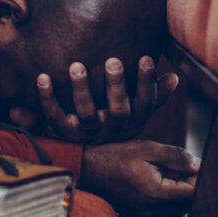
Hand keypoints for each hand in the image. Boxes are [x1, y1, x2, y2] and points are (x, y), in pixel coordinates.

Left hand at [11, 56, 178, 143]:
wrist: (89, 158)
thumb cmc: (116, 122)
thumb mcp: (138, 113)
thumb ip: (154, 96)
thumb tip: (175, 77)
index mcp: (131, 121)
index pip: (145, 102)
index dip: (147, 82)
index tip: (146, 58)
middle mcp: (111, 128)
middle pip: (118, 110)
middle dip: (117, 85)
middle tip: (114, 61)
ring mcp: (88, 132)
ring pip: (86, 113)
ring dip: (81, 90)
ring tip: (77, 66)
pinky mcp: (64, 132)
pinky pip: (54, 115)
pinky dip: (47, 97)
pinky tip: (42, 77)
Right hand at [80, 140, 198, 216]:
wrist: (83, 169)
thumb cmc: (112, 156)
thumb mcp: (146, 148)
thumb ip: (175, 156)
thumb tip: (199, 165)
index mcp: (153, 193)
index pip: (193, 194)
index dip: (200, 179)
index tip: (197, 165)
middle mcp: (149, 210)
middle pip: (187, 204)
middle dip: (190, 184)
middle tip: (181, 165)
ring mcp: (142, 215)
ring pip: (175, 207)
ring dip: (178, 190)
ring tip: (163, 170)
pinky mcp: (137, 215)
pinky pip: (162, 208)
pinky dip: (165, 195)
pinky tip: (153, 178)